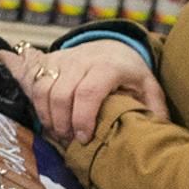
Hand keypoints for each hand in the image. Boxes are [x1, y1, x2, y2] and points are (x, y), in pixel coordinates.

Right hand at [0, 39, 166, 142]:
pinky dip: (33, 102)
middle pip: (61, 93)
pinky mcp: (49, 60)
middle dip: (61, 122)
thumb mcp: (148, 88)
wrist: (113, 46)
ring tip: (57, 133)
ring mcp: (63, 58)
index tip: (84, 139)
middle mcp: (82, 59)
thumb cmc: (130, 74)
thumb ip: (154, 110)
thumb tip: (156, 134)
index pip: (88, 92)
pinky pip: (32, 81)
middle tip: (68, 141)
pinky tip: (43, 118)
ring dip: (45, 115)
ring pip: (42, 88)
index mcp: (108, 66)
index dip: (82, 119)